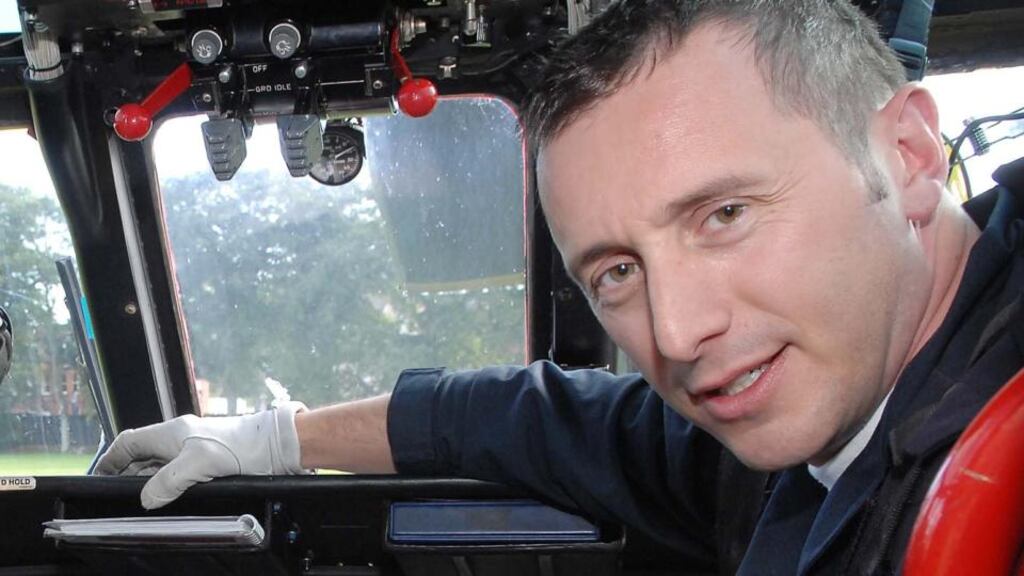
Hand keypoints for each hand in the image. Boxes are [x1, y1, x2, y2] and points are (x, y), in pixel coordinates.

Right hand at [94, 402, 307, 508]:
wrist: (274, 444)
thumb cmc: (241, 446)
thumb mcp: (200, 464)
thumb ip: (169, 480)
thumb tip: (145, 498)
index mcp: (171, 432)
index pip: (129, 442)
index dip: (111, 459)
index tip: (98, 477)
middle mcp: (179, 437)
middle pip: (141, 454)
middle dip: (126, 473)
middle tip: (116, 496)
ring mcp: (193, 447)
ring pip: (159, 463)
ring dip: (147, 480)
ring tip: (139, 500)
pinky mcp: (207, 458)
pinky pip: (177, 470)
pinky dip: (168, 482)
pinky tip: (169, 496)